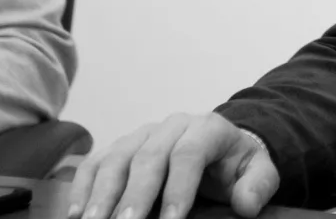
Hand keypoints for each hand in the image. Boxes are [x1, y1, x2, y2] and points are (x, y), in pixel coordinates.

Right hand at [67, 113, 280, 218]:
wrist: (220, 148)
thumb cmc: (235, 164)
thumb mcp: (258, 171)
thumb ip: (258, 185)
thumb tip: (246, 205)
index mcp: (208, 128)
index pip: (189, 154)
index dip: (178, 188)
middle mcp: (172, 126)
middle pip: (148, 157)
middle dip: (134, 195)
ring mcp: (142, 134)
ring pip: (117, 158)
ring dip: (102, 194)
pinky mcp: (121, 147)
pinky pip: (97, 162)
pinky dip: (83, 187)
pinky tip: (76, 214)